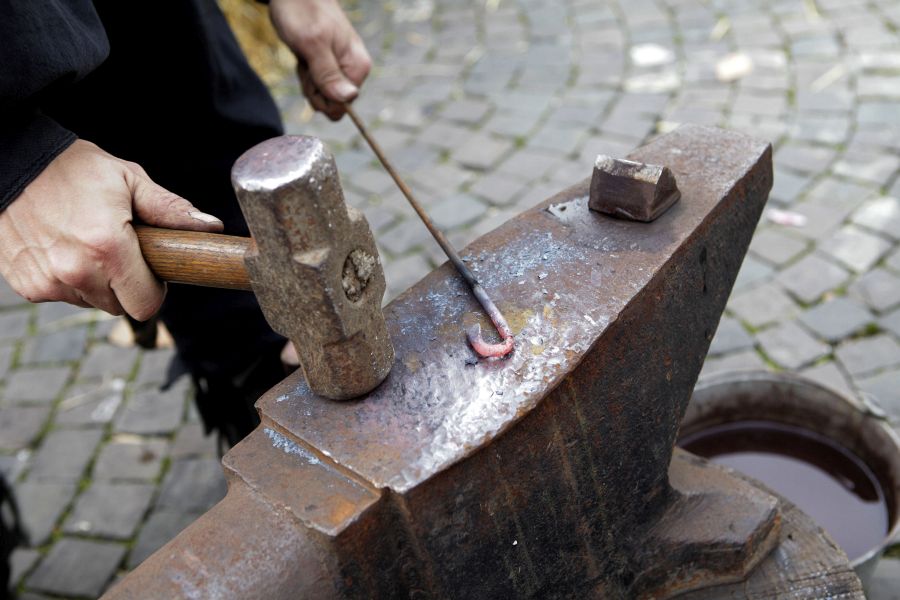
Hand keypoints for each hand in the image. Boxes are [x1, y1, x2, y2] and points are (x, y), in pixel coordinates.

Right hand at [0, 140, 223, 319]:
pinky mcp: (27, 285)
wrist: (13, 162)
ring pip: (91, 302)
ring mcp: (47, 281)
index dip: (154, 289)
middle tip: (120, 250)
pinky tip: (63, 247)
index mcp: (108, 248)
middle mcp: (76, 271)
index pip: (146, 304)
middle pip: (120, 306)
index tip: (151, 268)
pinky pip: (62, 295)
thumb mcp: (129, 180)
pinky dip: (68, 279)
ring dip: (96, 282)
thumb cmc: (74, 169)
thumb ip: (170, 210)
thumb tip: (211, 227)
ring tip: (87, 243)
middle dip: (127, 285)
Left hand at [269, 0, 371, 119]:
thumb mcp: (312, 44)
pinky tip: (305, 56)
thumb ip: (329, 73)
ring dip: (308, 79)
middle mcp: (354, 71)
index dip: (320, 95)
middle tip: (307, 59)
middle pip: (332, 103)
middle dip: (312, 87)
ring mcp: (342, 69)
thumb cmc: (303, 12)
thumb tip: (349, 98)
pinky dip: (306, 73)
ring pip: (323, 95)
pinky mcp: (331, 66)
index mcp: (358, 67)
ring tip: (306, 54)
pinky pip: (318, 85)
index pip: (342, 106)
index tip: (313, 71)